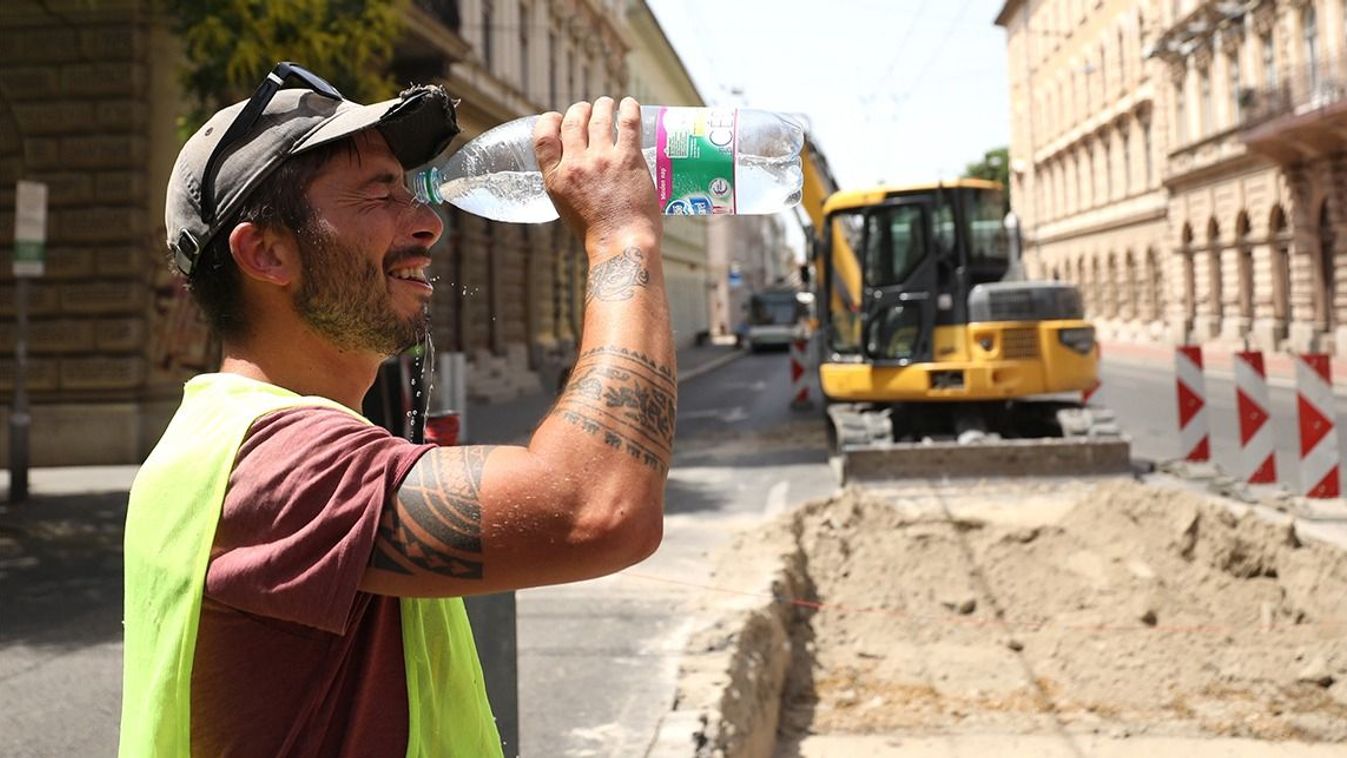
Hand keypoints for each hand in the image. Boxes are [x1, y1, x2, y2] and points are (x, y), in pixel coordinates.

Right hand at [534, 97, 659, 256]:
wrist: (622, 246)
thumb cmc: (597, 235)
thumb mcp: (566, 209)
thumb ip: (567, 185)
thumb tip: (575, 170)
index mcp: (556, 179)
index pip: (543, 137)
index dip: (549, 121)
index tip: (557, 118)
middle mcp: (576, 165)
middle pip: (572, 122)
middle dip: (579, 110)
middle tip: (587, 110)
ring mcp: (602, 160)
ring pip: (599, 118)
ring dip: (603, 106)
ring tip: (608, 104)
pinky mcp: (628, 158)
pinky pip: (627, 122)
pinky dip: (628, 108)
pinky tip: (629, 105)